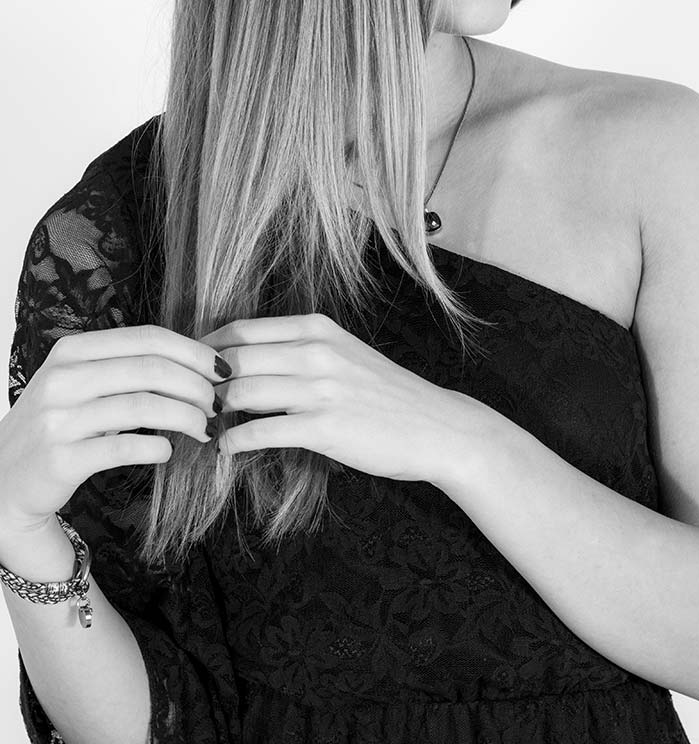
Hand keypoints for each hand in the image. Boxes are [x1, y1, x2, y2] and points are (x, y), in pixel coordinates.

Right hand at [0, 326, 224, 535]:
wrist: (2, 481)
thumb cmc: (58, 426)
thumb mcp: (82, 384)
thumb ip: (127, 368)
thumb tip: (197, 362)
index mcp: (73, 351)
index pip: (147, 338)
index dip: (192, 351)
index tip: (220, 368)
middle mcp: (63, 379)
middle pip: (151, 369)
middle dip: (196, 385)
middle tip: (216, 403)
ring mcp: (59, 418)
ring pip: (143, 407)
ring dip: (185, 417)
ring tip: (204, 428)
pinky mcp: (61, 459)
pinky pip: (124, 448)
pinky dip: (156, 448)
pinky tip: (167, 451)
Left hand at [201, 312, 481, 486]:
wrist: (435, 425)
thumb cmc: (384, 393)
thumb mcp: (342, 353)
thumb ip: (297, 350)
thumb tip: (243, 360)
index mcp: (316, 328)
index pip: (240, 330)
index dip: (205, 350)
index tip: (188, 369)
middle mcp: (315, 351)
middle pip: (233, 359)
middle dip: (201, 383)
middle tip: (185, 403)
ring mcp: (320, 388)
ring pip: (241, 393)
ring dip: (212, 412)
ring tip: (201, 426)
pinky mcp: (324, 427)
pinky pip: (260, 431)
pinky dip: (233, 440)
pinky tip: (225, 448)